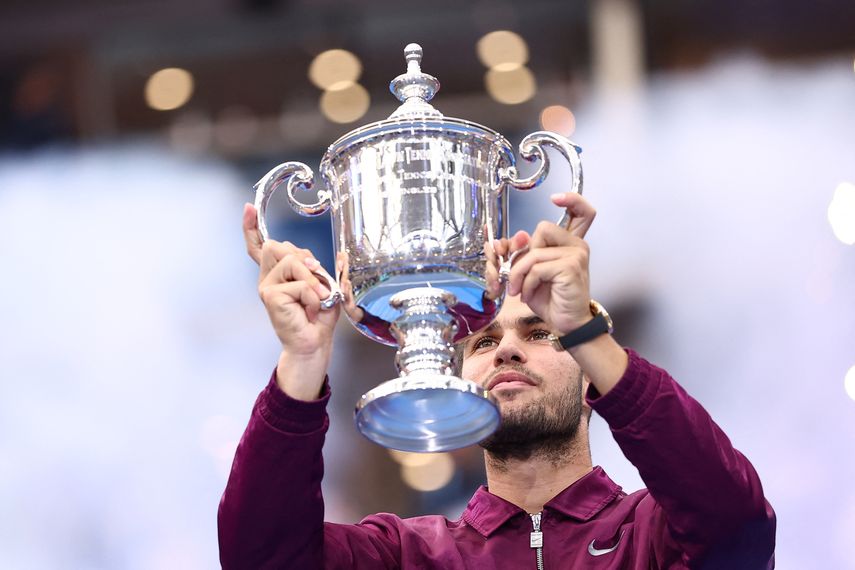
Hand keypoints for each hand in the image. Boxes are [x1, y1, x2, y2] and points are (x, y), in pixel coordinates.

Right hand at [243, 203, 339, 398]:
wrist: (313, 343)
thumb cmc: (318, 316)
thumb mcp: (322, 285)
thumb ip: (315, 267)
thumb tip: (321, 257)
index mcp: (278, 273)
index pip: (260, 246)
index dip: (252, 227)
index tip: (247, 208)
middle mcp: (267, 277)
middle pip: (280, 245)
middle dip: (304, 259)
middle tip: (315, 282)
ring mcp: (266, 286)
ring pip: (292, 260)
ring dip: (312, 280)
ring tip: (316, 299)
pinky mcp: (269, 295)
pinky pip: (299, 282)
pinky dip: (313, 295)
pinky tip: (310, 309)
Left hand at [501, 193, 596, 334]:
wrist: (565, 323)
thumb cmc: (550, 298)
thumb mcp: (531, 271)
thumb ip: (525, 252)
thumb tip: (517, 237)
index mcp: (570, 243)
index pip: (582, 211)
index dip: (571, 200)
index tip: (555, 198)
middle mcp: (577, 245)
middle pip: (542, 228)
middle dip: (522, 254)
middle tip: (517, 277)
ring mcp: (577, 254)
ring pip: (533, 252)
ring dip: (518, 274)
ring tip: (519, 290)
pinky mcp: (571, 267)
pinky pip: (536, 268)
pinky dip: (526, 283)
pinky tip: (529, 294)